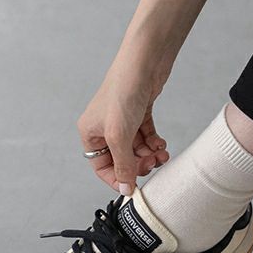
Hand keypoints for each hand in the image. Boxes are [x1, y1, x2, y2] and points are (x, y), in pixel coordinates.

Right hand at [78, 51, 169, 194]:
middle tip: (151, 163)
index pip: (102, 166)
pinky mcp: (138, 112)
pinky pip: (145, 137)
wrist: (144, 62)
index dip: (118, 178)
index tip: (134, 186)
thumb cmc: (123, 91)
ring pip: (136, 149)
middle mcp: (104, 127)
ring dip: (150, 155)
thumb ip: (123, 165)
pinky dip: (154, 143)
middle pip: (122, 159)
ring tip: (161, 154)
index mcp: (90, 132)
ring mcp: (122, 120)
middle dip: (138, 165)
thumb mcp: (119, 136)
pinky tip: (161, 144)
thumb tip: (126, 189)